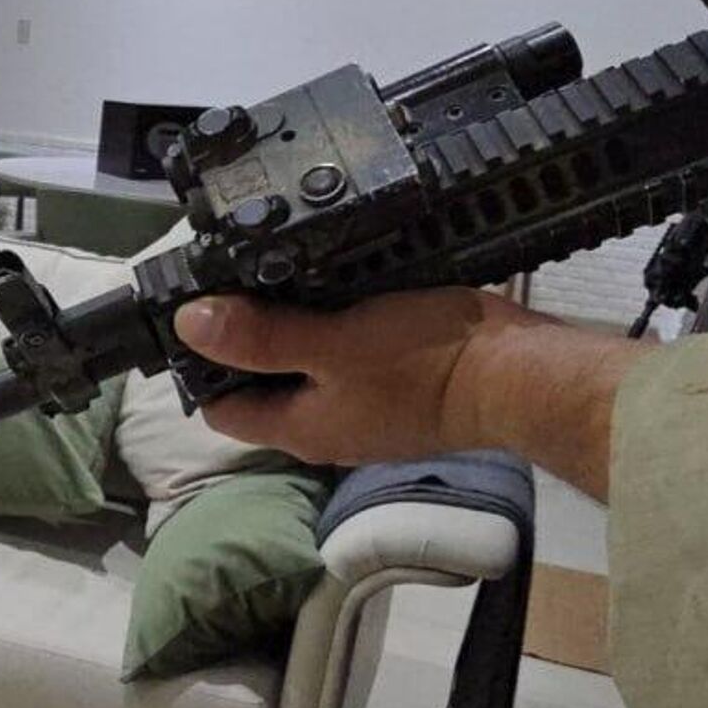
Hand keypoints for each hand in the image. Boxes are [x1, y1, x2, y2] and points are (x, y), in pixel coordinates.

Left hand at [172, 289, 527, 465]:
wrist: (518, 376)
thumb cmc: (424, 362)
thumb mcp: (332, 341)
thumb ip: (260, 336)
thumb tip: (189, 325)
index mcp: (299, 429)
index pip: (223, 411)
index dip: (201, 368)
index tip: (195, 318)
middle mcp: (327, 431)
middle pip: (264, 390)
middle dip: (247, 344)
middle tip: (234, 283)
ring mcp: (367, 414)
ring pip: (309, 373)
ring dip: (294, 332)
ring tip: (281, 276)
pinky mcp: (401, 392)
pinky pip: (351, 363)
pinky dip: (337, 332)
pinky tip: (338, 290)